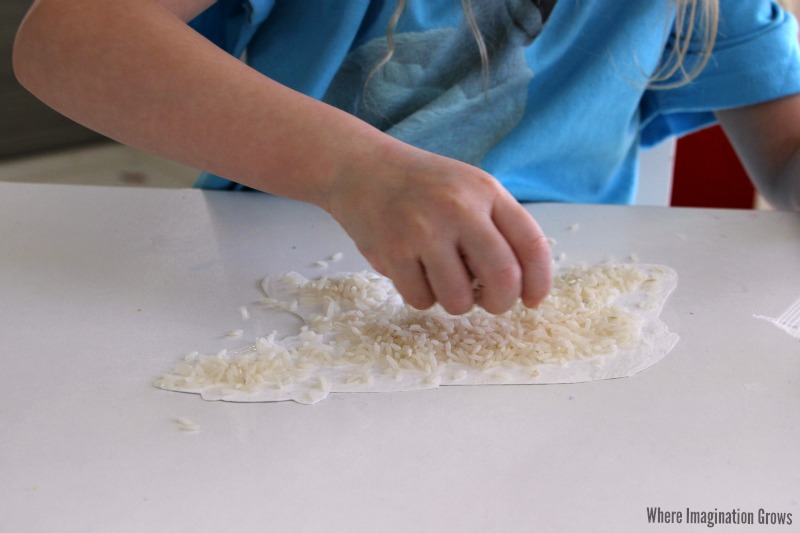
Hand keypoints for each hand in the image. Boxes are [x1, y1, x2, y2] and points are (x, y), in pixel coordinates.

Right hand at [326, 139, 551, 314]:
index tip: (532, 300)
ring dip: (455, 302)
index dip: (539, 281)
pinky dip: (421, 297)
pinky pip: (421, 300)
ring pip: (459, 300)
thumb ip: (497, 228)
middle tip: (490, 303)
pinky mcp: (393, 251)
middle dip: (501, 303)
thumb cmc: (422, 186)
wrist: (361, 168)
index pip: (531, 244)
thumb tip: (521, 284)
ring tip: (443, 280)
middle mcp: (459, 209)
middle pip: (503, 278)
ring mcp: (424, 231)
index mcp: (486, 192)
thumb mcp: (469, 189)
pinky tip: (414, 272)